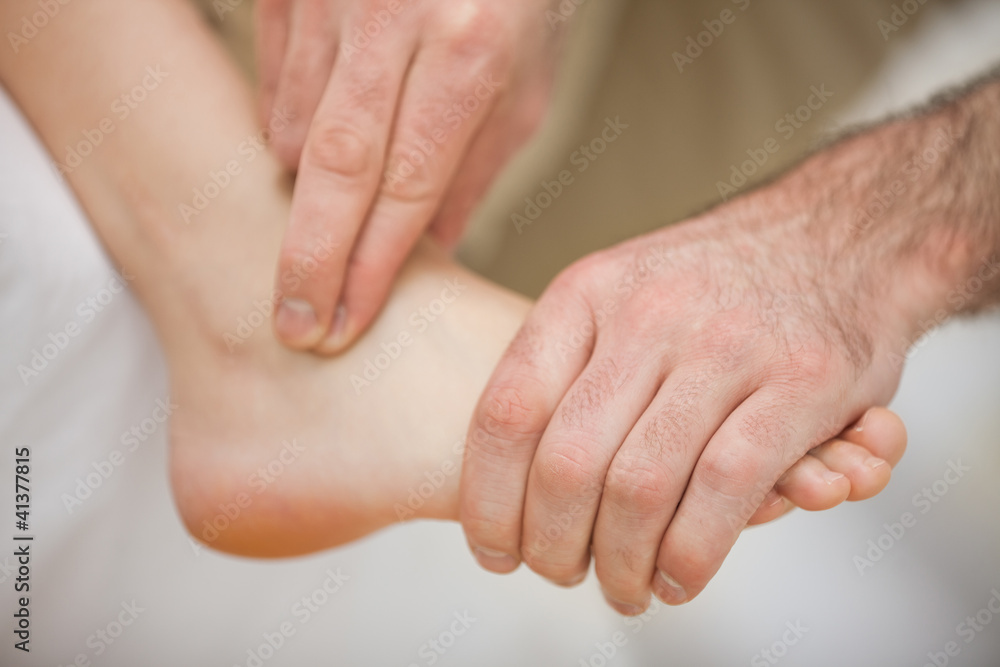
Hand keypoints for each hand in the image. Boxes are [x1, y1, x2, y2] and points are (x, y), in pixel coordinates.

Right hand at [258, 0, 560, 352]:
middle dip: (310, 258)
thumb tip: (429, 254)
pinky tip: (311, 149)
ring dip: (302, 192)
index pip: (408, 188)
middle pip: (336, 167)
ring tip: (318, 227)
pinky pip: (274, 82)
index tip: (343, 324)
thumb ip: (474, 172)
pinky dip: (286, 130)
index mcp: (470, 53)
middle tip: (293, 324)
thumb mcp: (526, 87)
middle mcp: (396, 22)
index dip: (371, 267)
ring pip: (294, 127)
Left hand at [459, 182, 925, 612]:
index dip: (488, 500)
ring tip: (624, 587)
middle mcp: (647, 313)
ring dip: (622, 563)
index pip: (506, 412)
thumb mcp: (617, 295)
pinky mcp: (800, 381)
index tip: (493, 549)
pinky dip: (691, 553)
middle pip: (567, 464)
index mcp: (586, 294)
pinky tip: (678, 576)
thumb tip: (503, 480)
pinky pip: (724, 489)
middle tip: (564, 574)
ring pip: (640, 487)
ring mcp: (726, 345)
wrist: (837, 234)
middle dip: (554, 546)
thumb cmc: (713, 286)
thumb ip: (567, 370)